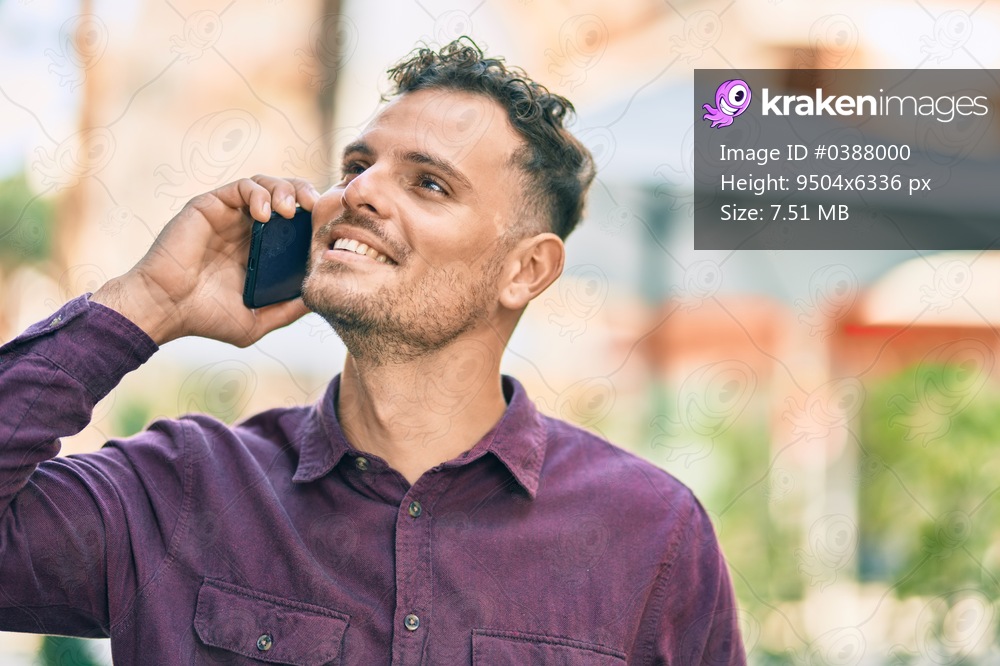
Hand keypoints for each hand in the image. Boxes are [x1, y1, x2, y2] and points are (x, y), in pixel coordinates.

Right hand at [91, 176, 319, 346]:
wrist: (164, 309)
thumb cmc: (204, 318)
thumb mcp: (256, 320)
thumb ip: (287, 310)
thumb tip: (319, 300)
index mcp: (261, 251)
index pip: (295, 222)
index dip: (313, 218)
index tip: (328, 225)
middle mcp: (246, 229)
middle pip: (285, 195)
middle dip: (304, 194)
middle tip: (316, 208)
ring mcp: (228, 215)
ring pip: (265, 184)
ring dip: (285, 189)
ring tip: (292, 210)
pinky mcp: (209, 205)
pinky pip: (242, 187)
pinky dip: (259, 193)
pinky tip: (266, 213)